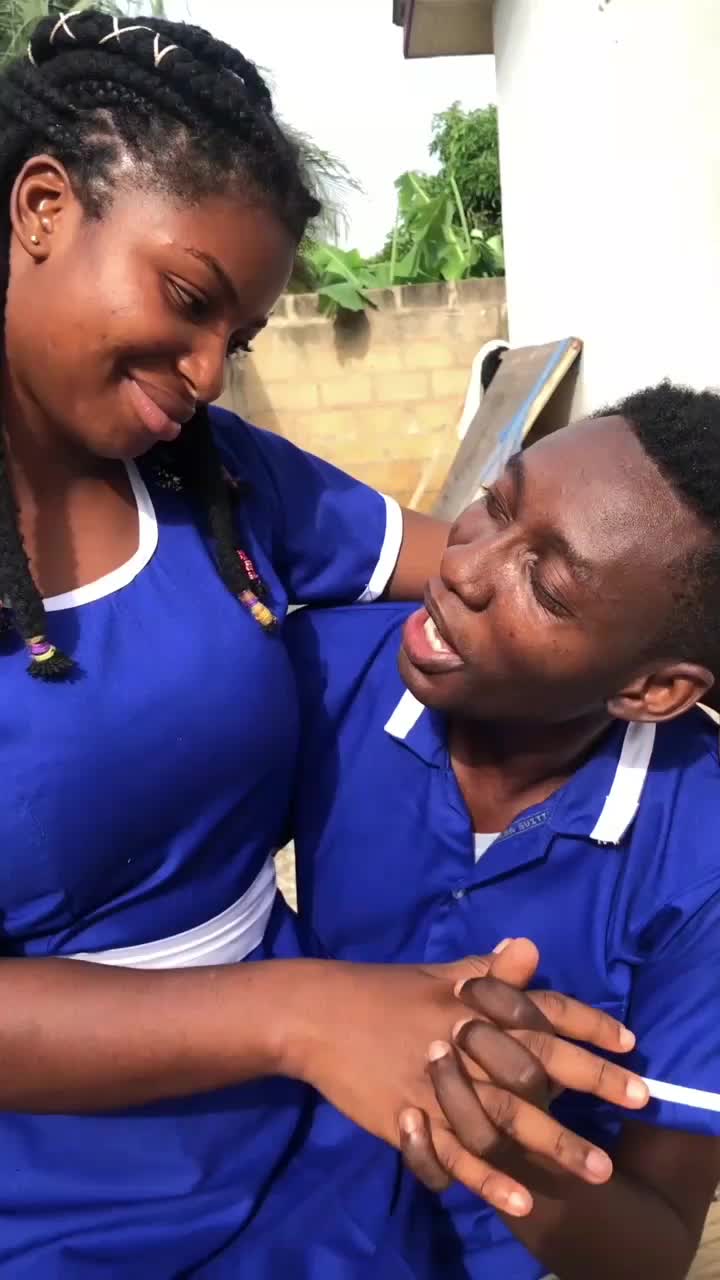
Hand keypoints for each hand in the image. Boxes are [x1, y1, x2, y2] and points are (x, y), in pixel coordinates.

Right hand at [398, 939, 648, 1213]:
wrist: (317, 1015)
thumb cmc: (385, 991)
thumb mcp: (440, 975)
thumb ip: (489, 973)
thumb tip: (530, 947)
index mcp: (472, 1004)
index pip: (541, 1010)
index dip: (587, 1024)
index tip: (629, 1042)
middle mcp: (462, 1042)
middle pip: (536, 1065)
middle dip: (590, 1081)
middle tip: (638, 1099)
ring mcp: (436, 1085)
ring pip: (504, 1119)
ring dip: (553, 1143)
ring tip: (597, 1168)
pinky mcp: (408, 1121)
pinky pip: (454, 1158)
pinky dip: (488, 1180)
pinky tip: (522, 1200)